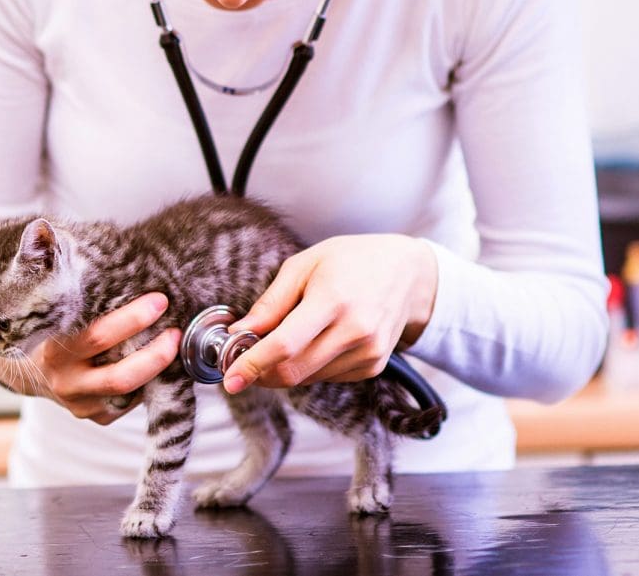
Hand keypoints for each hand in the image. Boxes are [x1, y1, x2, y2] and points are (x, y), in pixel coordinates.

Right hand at [0, 292, 180, 424]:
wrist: (28, 368)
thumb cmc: (52, 327)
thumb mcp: (54, 308)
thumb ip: (77, 289)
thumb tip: (107, 254)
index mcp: (53, 349)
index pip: (97, 336)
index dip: (132, 319)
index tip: (159, 300)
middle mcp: (65, 381)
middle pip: (119, 375)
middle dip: (155, 352)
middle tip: (175, 329)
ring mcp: (80, 404)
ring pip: (128, 393)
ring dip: (156, 370)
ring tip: (173, 345)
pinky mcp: (95, 416)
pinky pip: (129, 403)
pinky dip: (146, 383)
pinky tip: (156, 363)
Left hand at [222, 235, 437, 392]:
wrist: (408, 273)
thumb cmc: (352, 261)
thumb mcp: (304, 265)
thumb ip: (271, 303)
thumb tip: (239, 332)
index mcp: (333, 300)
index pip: (285, 344)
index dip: (253, 364)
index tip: (230, 378)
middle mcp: (355, 331)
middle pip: (294, 370)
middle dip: (262, 372)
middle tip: (244, 360)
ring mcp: (367, 352)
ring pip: (308, 378)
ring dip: (285, 369)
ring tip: (283, 341)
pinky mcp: (373, 366)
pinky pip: (327, 377)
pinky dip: (310, 367)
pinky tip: (315, 341)